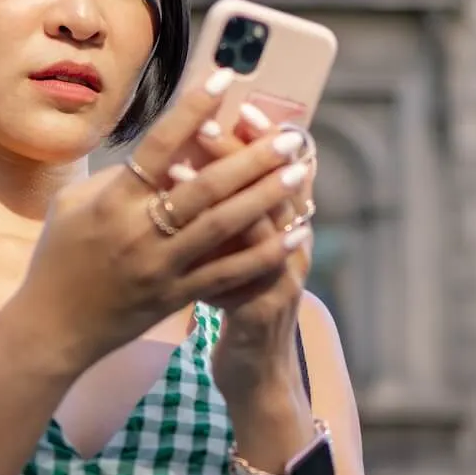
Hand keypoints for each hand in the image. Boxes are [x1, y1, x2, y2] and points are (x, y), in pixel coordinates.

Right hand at [10, 70, 314, 373]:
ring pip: (223, 225)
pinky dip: (264, 252)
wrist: (52, 328)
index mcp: (112, 201)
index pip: (160, 146)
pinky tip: (294, 233)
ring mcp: (161, 266)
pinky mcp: (176, 296)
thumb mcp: (70, 206)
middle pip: (205, 185)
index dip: (193, 109)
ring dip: (265, 196)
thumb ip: (114, 177)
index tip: (225, 79)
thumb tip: (161, 152)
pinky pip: (228, 273)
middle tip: (289, 135)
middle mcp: (139, 230)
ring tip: (299, 171)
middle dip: (252, 157)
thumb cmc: (58, 258)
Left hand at [195, 106, 317, 410]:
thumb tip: (196, 156)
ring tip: (183, 168)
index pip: (282, 166)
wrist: (257, 371)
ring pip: (263, 227)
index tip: (239, 104)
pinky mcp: (261, 312)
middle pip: (273, 186)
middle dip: (240, 153)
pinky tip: (183, 238)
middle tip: (206, 122)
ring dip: (222, 197)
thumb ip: (230, 209)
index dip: (263, 136)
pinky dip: (214, 252)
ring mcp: (281, 279)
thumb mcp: (243, 251)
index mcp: (286, 224)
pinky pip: (242, 277)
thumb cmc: (243, 302)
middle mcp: (292, 245)